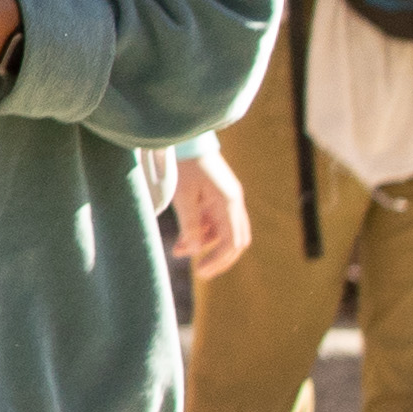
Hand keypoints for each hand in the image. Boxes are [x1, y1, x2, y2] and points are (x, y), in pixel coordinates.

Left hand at [162, 140, 251, 278]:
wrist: (185, 139)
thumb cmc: (184, 166)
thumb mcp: (184, 197)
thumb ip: (190, 226)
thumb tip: (194, 252)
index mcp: (229, 203)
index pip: (232, 242)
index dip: (219, 260)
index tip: (201, 272)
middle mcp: (233, 203)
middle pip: (233, 240)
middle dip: (217, 257)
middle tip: (200, 271)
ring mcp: (226, 200)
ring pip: (221, 231)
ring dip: (204, 244)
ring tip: (178, 251)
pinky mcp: (216, 197)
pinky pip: (213, 221)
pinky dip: (200, 232)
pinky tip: (182, 241)